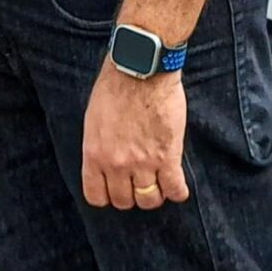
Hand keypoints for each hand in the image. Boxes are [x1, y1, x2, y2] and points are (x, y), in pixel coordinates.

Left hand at [79, 65, 189, 212]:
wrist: (141, 69)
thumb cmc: (115, 86)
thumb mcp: (94, 119)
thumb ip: (99, 146)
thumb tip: (105, 163)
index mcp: (94, 154)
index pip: (96, 196)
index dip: (107, 195)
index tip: (115, 189)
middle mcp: (116, 164)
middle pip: (124, 201)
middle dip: (131, 194)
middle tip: (139, 182)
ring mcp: (143, 163)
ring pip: (149, 200)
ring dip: (154, 194)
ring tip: (158, 183)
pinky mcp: (168, 157)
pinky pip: (174, 189)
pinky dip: (177, 192)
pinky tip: (177, 186)